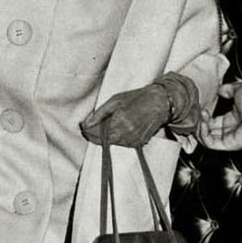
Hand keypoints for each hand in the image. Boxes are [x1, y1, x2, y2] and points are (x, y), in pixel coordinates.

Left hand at [81, 73, 198, 146]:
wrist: (159, 103)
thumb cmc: (137, 98)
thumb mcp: (115, 100)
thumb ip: (99, 113)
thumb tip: (85, 124)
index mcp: (118, 122)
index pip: (95, 134)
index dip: (86, 131)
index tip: (82, 126)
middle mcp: (125, 134)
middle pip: (102, 141)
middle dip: (94, 135)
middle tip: (91, 126)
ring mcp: (132, 140)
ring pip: (111, 143)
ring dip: (106, 137)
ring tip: (109, 124)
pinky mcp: (138, 144)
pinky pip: (121, 144)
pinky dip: (117, 138)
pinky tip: (120, 127)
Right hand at [198, 82, 241, 150]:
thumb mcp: (238, 90)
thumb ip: (227, 89)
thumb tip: (219, 89)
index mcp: (231, 118)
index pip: (211, 122)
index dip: (203, 116)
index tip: (200, 108)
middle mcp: (229, 129)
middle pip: (207, 131)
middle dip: (199, 123)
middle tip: (197, 114)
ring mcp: (228, 137)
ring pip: (206, 139)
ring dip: (199, 128)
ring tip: (200, 117)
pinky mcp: (229, 144)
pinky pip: (211, 143)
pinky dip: (204, 134)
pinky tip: (204, 123)